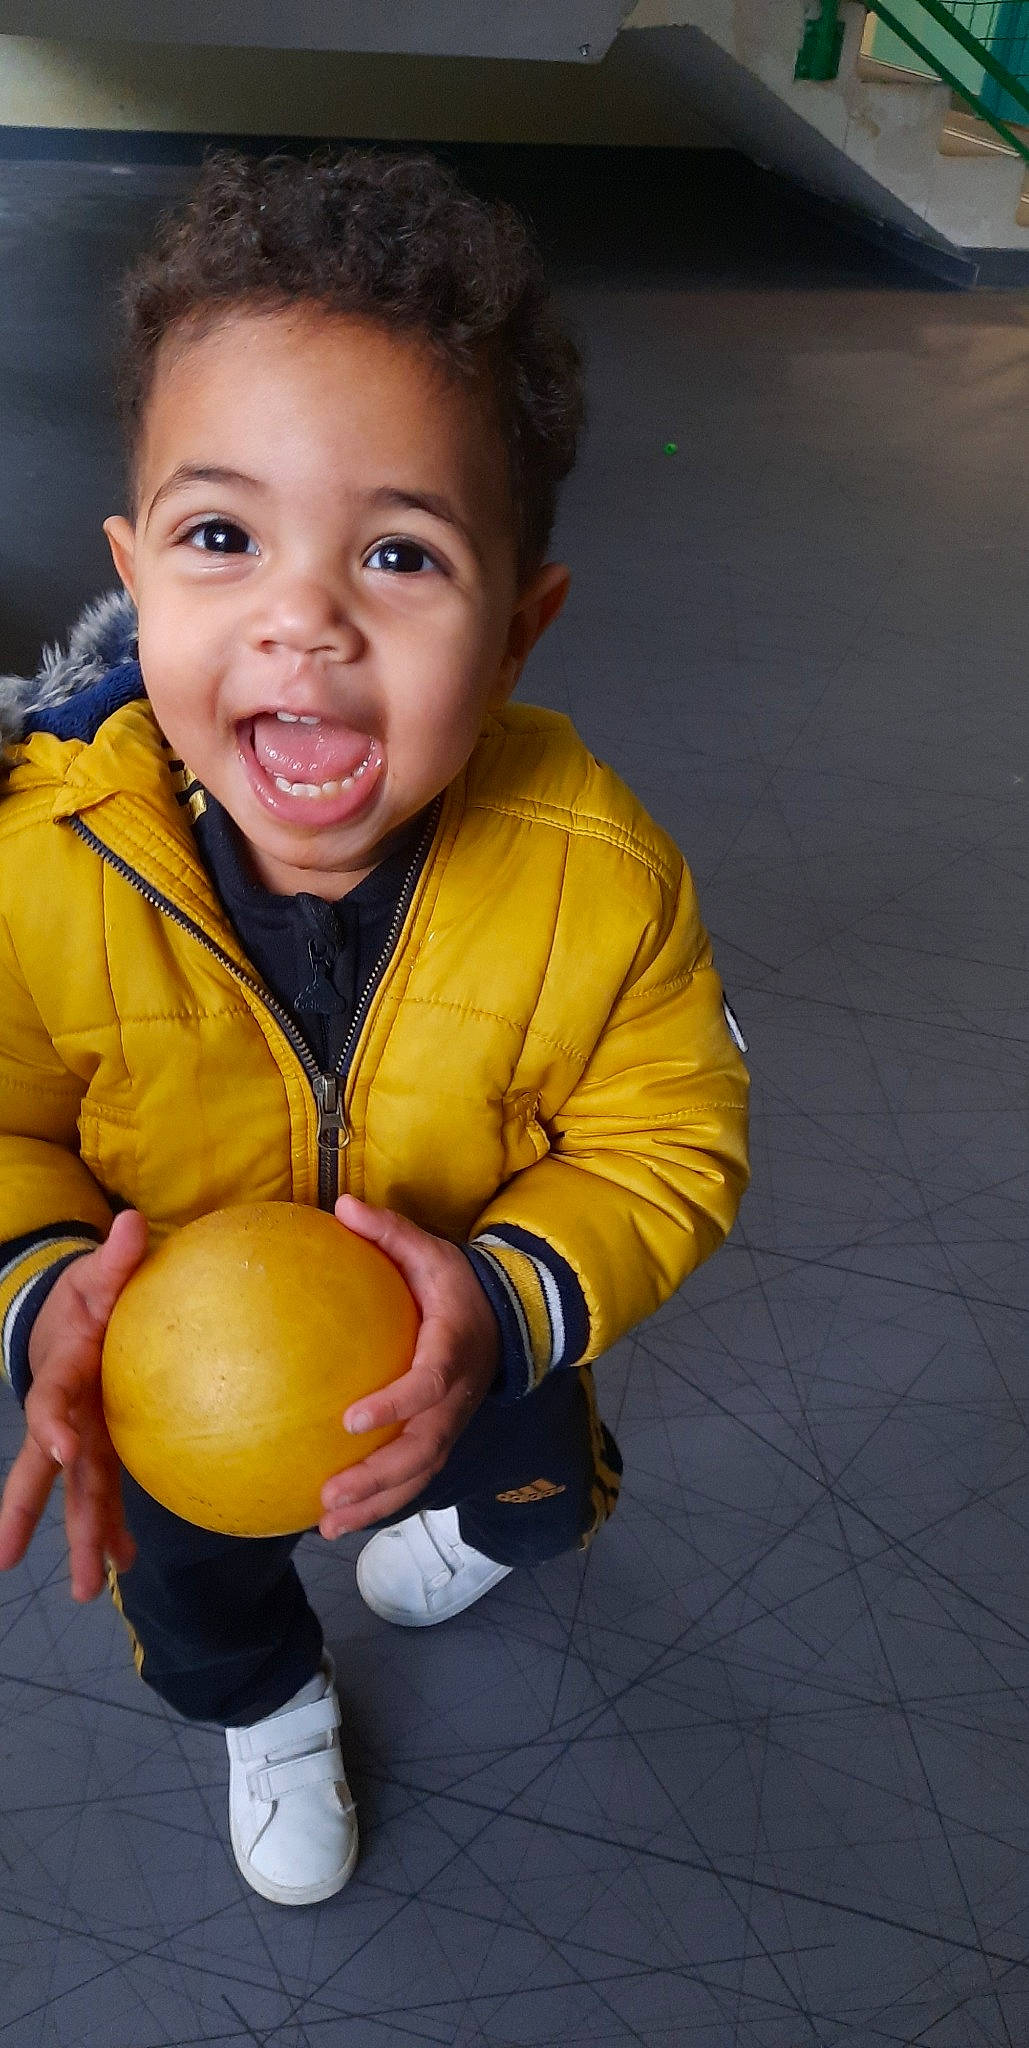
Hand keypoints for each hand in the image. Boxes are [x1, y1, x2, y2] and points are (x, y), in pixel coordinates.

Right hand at [0, 1209, 147, 1599]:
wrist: (67, 1315)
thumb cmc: (86, 1295)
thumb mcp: (96, 1275)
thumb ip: (114, 1258)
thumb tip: (129, 1222)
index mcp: (63, 1372)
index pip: (51, 1401)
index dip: (53, 1424)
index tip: (62, 1449)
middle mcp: (63, 1414)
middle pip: (45, 1470)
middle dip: (36, 1515)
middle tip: (24, 1563)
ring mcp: (79, 1433)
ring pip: (75, 1492)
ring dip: (84, 1536)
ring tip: (93, 1588)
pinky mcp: (101, 1443)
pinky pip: (106, 1487)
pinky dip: (115, 1523)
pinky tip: (127, 1560)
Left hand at [319, 1194, 499, 1536]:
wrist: (506, 1316)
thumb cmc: (457, 1284)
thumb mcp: (430, 1251)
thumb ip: (389, 1232)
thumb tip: (341, 1205)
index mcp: (453, 1349)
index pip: (429, 1384)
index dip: (395, 1405)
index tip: (350, 1419)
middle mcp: (456, 1397)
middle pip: (423, 1448)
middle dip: (378, 1477)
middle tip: (331, 1494)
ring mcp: (453, 1423)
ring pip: (420, 1474)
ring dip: (376, 1503)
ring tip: (328, 1525)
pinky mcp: (442, 1438)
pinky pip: (416, 1478)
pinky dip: (382, 1504)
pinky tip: (339, 1521)